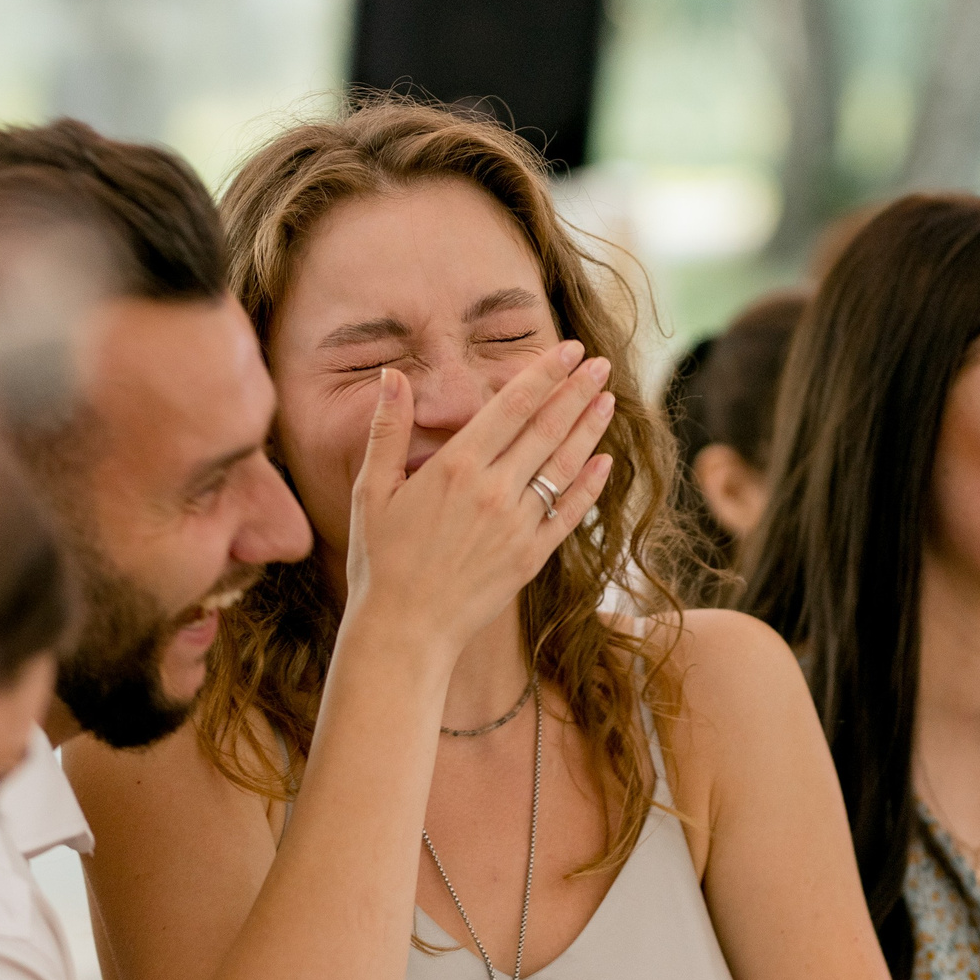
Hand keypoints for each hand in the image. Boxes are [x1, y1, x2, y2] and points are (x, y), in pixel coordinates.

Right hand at [342, 341, 616, 656]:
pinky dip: (590, 486)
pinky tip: (605, 462)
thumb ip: (386, 429)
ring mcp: (517, 526)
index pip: (512, 406)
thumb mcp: (370, 490)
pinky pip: (569, 514)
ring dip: (590, 429)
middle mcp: (494, 491)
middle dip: (577, 392)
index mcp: (455, 467)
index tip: (569, 350)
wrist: (404, 630)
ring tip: (608, 400)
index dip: (545, 373)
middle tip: (600, 364)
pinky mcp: (531, 557)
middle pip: (547, 429)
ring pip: (564, 466)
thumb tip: (390, 374)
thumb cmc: (379, 560)